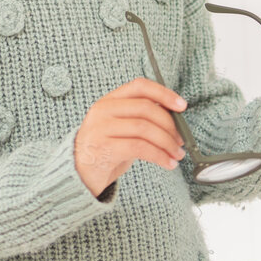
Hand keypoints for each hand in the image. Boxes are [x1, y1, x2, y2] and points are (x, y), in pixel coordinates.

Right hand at [73, 77, 187, 197]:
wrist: (78, 174)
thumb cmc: (105, 150)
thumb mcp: (120, 127)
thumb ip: (140, 117)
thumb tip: (174, 116)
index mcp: (109, 100)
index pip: (139, 86)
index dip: (164, 93)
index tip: (182, 106)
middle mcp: (103, 110)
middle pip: (146, 108)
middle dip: (170, 125)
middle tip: (181, 141)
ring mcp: (101, 128)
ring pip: (145, 128)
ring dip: (167, 143)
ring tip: (177, 155)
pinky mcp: (104, 148)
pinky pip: (140, 148)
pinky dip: (159, 156)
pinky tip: (168, 163)